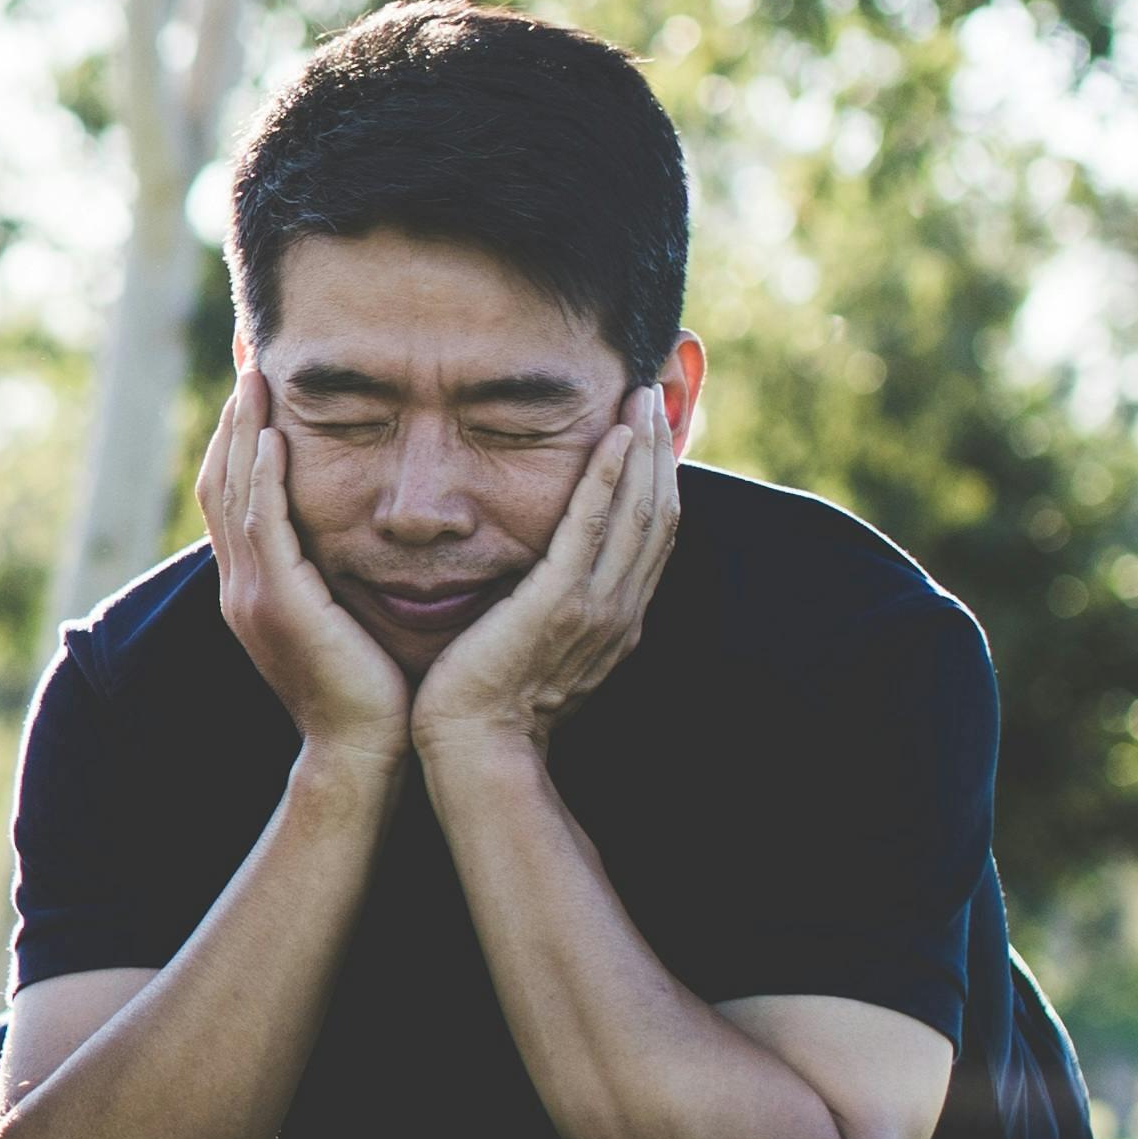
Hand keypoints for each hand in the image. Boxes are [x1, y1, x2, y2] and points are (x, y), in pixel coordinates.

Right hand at [201, 370, 408, 766]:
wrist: (364, 753)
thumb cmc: (373, 690)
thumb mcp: (344, 617)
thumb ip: (336, 571)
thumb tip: (365, 528)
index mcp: (254, 586)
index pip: (234, 492)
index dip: (240, 435)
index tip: (256, 381)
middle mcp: (240, 584)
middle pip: (221, 479)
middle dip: (234, 415)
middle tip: (245, 353)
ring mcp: (252, 594)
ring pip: (235, 493)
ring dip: (244, 431)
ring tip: (257, 377)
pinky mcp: (279, 604)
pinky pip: (265, 528)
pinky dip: (265, 480)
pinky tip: (277, 438)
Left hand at [414, 385, 677, 758]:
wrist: (476, 748)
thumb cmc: (487, 702)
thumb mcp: (536, 645)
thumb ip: (552, 607)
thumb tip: (543, 578)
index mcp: (617, 617)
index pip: (653, 533)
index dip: (658, 476)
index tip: (651, 428)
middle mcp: (620, 608)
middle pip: (659, 511)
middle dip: (660, 447)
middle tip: (655, 390)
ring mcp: (596, 606)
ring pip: (637, 510)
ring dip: (643, 446)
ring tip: (642, 394)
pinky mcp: (560, 602)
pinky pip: (591, 527)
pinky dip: (607, 477)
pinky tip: (614, 436)